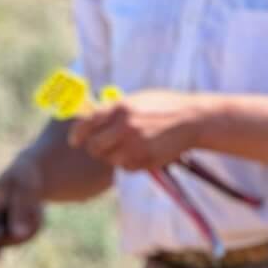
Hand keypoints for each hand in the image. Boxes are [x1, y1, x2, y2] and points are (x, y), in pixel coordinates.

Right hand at [0, 155, 44, 250]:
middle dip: (21, 232)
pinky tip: (37, 211)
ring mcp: (2, 227)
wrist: (31, 174)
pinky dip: (36, 226)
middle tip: (37, 212)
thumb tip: (18, 233)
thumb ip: (20, 209)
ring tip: (37, 207)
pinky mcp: (13, 230)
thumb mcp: (24, 189)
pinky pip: (27, 237)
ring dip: (32, 227)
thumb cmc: (23, 177)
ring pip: (18, 239)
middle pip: (2, 240)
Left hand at [70, 90, 209, 171]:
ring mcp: (135, 145)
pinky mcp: (145, 160)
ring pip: (109, 160)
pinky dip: (129, 163)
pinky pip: (126, 168)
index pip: (87, 124)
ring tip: (129, 146)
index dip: (77, 134)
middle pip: (94, 147)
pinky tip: (141, 152)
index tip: (75, 140)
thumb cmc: (164, 106)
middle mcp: (124, 127)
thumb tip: (90, 117)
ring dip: (114, 156)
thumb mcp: (137, 99)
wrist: (192, 119)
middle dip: (96, 148)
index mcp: (120, 108)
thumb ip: (115, 109)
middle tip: (104, 146)